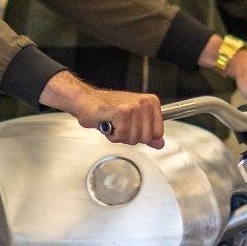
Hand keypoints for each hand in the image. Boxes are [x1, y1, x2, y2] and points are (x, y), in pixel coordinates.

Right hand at [43, 72, 164, 147]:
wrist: (86, 102)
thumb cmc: (108, 110)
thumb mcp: (132, 123)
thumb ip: (148, 133)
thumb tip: (160, 143)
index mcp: (151, 102)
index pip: (157, 133)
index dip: (142, 136)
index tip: (131, 127)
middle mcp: (144, 102)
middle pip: (146, 138)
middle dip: (130, 137)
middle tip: (119, 126)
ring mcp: (134, 106)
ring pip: (134, 138)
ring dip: (120, 136)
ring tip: (113, 124)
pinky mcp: (122, 112)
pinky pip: (122, 136)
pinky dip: (112, 135)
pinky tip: (108, 124)